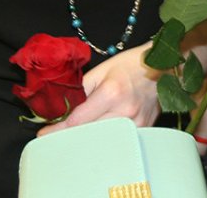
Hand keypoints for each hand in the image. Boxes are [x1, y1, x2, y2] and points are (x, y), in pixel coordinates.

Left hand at [37, 44, 158, 135]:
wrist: (162, 68)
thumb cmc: (130, 65)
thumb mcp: (102, 70)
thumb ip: (81, 88)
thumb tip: (61, 105)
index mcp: (111, 92)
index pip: (78, 120)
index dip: (58, 128)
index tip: (43, 133)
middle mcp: (124, 111)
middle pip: (88, 134)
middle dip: (69, 136)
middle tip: (55, 136)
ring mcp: (135, 124)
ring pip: (102, 140)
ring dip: (86, 139)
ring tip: (75, 134)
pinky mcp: (142, 130)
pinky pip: (117, 139)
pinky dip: (104, 138)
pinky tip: (97, 133)